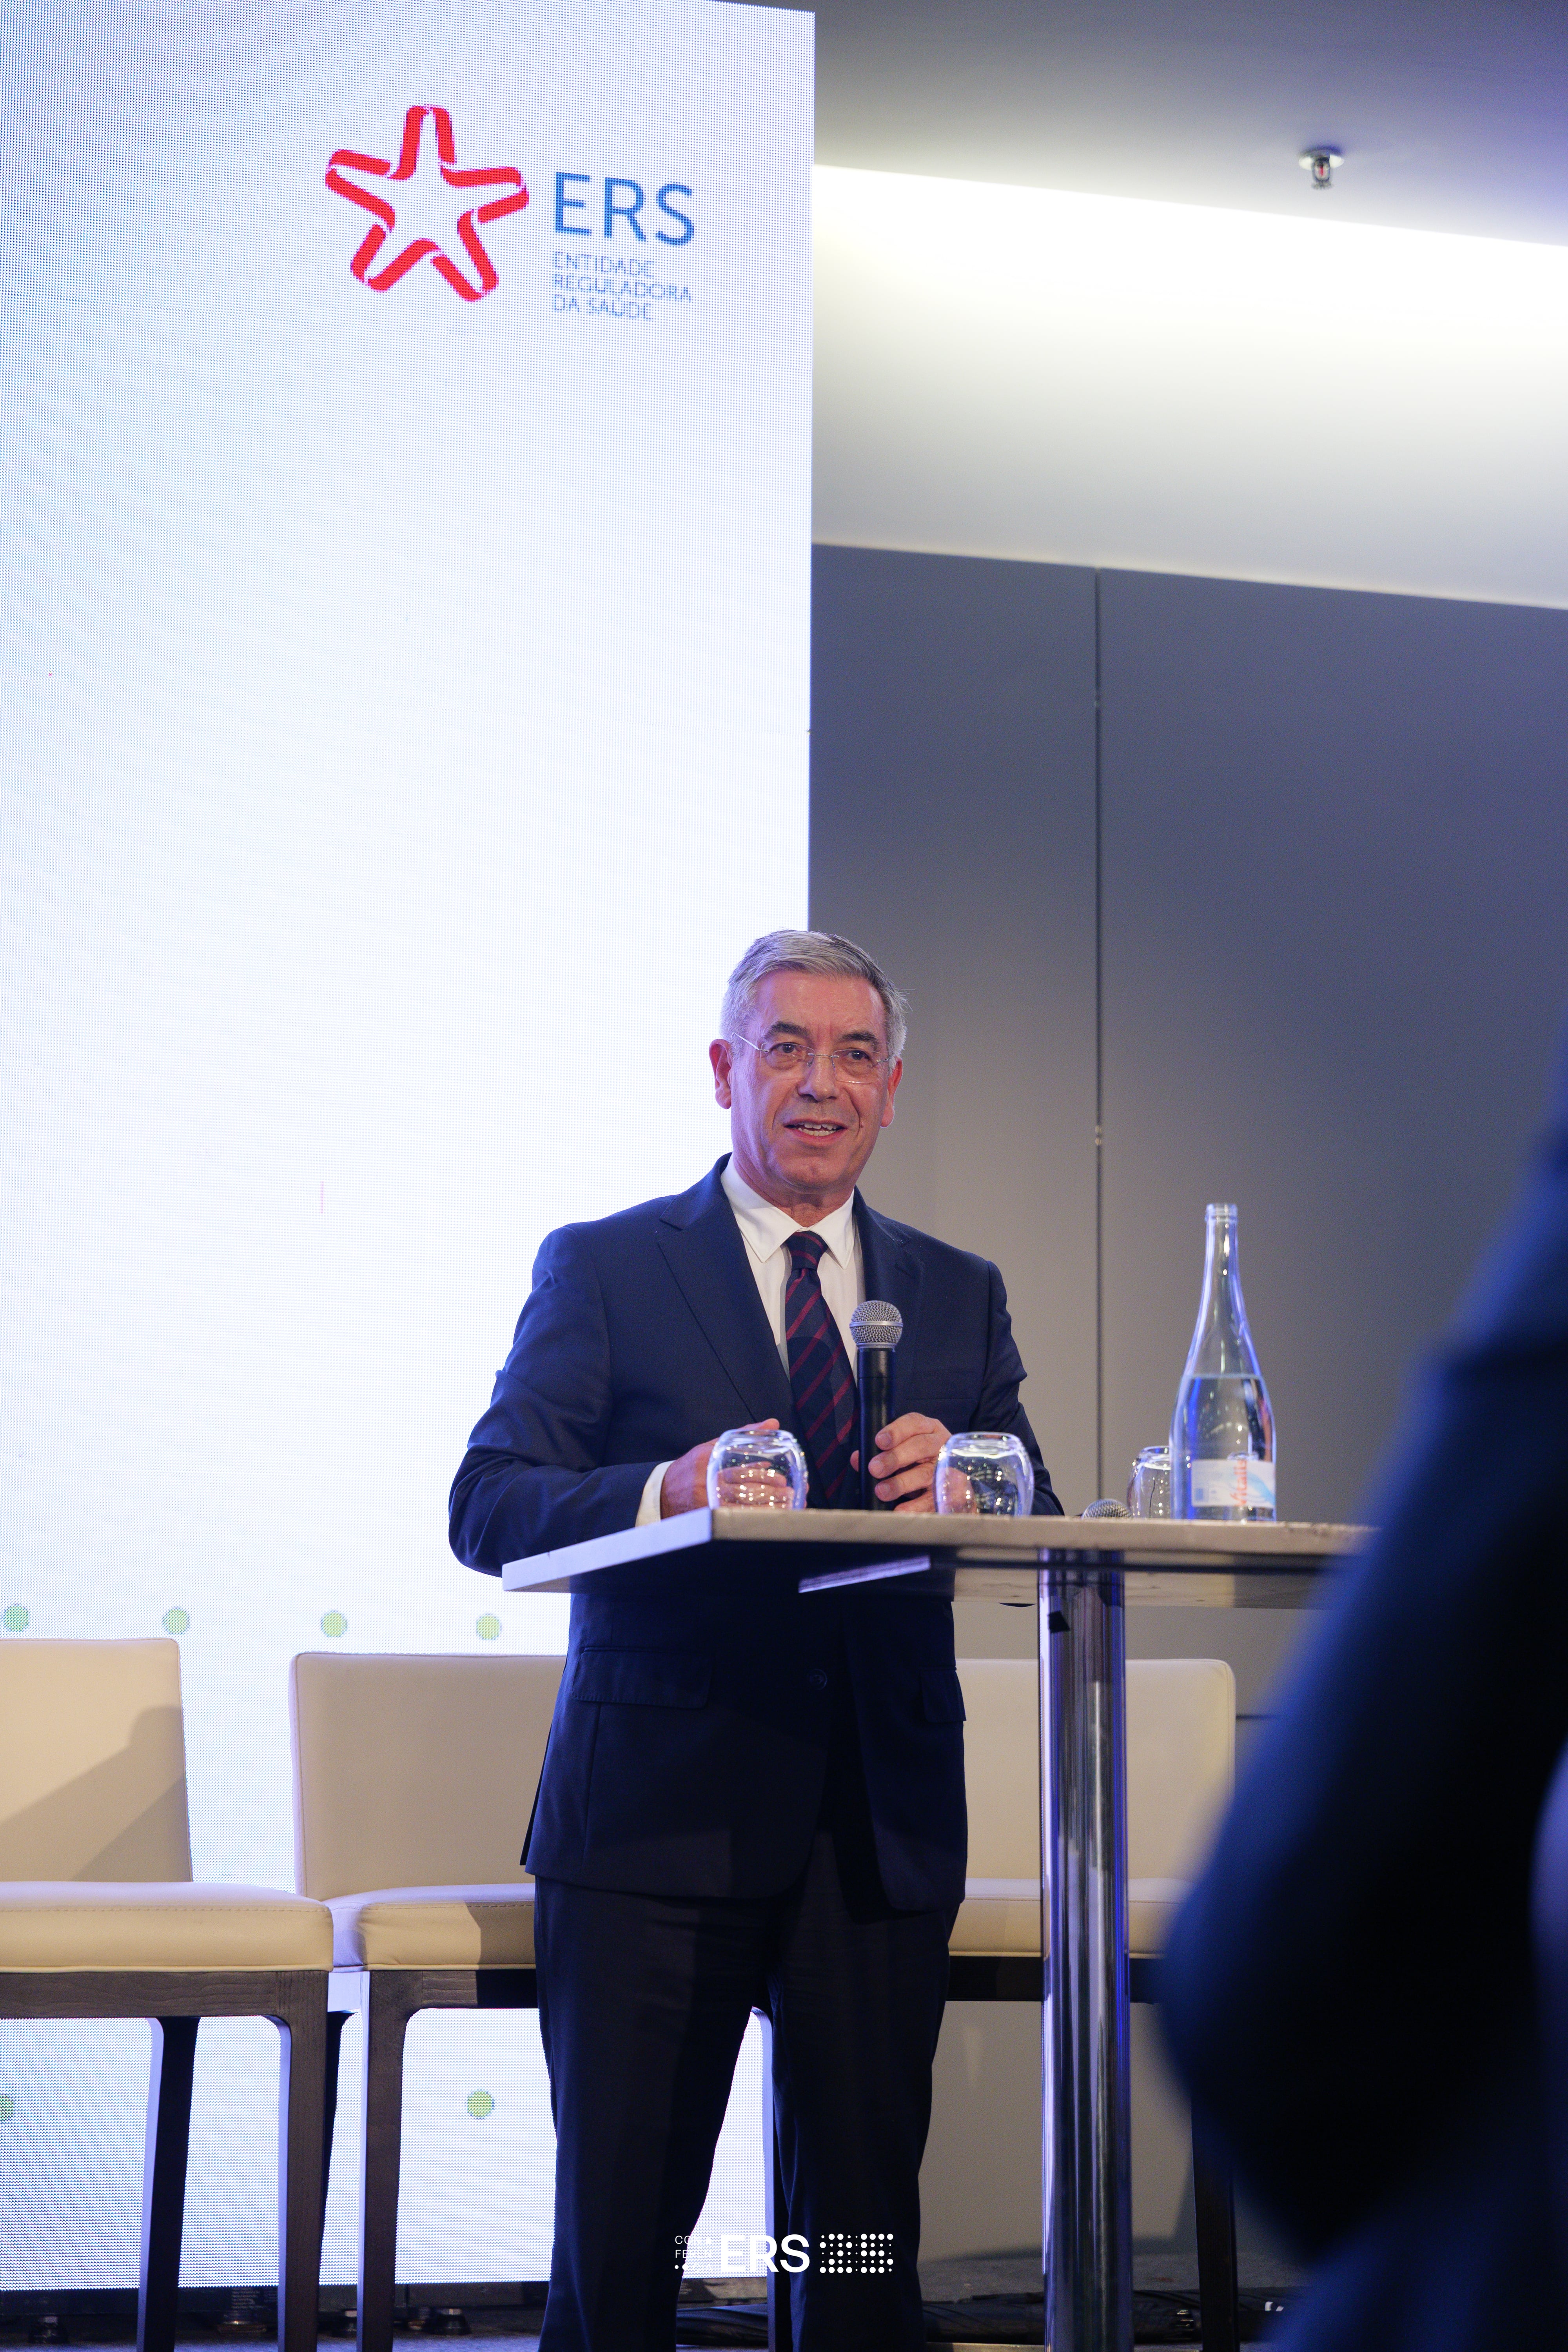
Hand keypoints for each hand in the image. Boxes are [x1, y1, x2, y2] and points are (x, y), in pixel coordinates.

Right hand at [661, 1421, 780, 1516]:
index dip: (761, 1475)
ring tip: (785, 1504)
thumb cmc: (691, 1469)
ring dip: (765, 1507)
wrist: (663, 1494)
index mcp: (708, 1464)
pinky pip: (733, 1519)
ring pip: (740, 1507)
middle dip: (768, 1492)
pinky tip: (767, 1517)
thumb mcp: (711, 1447)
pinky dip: (752, 1518)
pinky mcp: (707, 1518)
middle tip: (787, 1491)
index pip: (737, 1470)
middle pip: (741, 1490)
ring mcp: (706, 1504)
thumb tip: (772, 1423)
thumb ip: (741, 1435)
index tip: (779, 1477)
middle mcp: (706, 1485)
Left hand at [852, 1412, 950, 1512]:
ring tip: (882, 1491)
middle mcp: (940, 1445)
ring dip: (901, 1483)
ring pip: (926, 1473)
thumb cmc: (917, 1461)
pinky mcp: (950, 1492)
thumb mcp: (900, 1451)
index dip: (896, 1431)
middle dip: (896, 1457)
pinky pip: (933, 1498)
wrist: (946, 1480)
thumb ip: (879, 1453)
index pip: (913, 1423)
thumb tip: (858, 1459)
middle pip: (921, 1446)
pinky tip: (900, 1510)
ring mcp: (947, 1468)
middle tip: (875, 1468)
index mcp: (928, 1429)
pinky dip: (915, 1506)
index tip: (879, 1441)